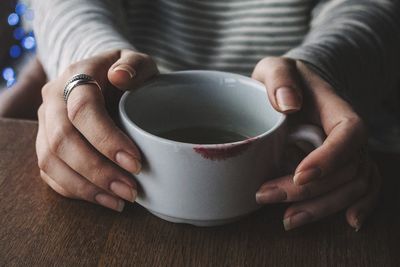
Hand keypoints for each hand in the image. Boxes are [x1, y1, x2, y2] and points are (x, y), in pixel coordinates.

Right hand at [36, 49, 157, 210]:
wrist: (100, 78)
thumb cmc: (125, 73)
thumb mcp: (137, 61)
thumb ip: (134, 65)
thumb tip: (120, 77)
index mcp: (76, 76)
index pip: (82, 109)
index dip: (107, 139)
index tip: (136, 163)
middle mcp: (53, 101)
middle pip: (63, 140)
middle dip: (98, 171)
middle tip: (130, 190)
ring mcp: (45, 124)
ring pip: (50, 161)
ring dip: (86, 187)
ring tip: (120, 201)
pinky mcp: (46, 143)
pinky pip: (49, 173)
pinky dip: (75, 190)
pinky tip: (103, 199)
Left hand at [252, 57, 381, 230]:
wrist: (299, 90)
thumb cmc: (286, 80)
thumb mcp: (276, 68)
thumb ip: (279, 78)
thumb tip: (288, 104)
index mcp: (336, 109)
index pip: (347, 134)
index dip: (329, 158)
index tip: (299, 175)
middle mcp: (349, 135)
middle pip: (347, 169)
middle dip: (309, 191)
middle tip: (266, 195)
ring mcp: (350, 153)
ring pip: (354, 186)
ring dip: (323, 207)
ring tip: (288, 220)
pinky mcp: (344, 166)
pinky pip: (365, 188)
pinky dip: (361, 206)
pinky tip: (348, 222)